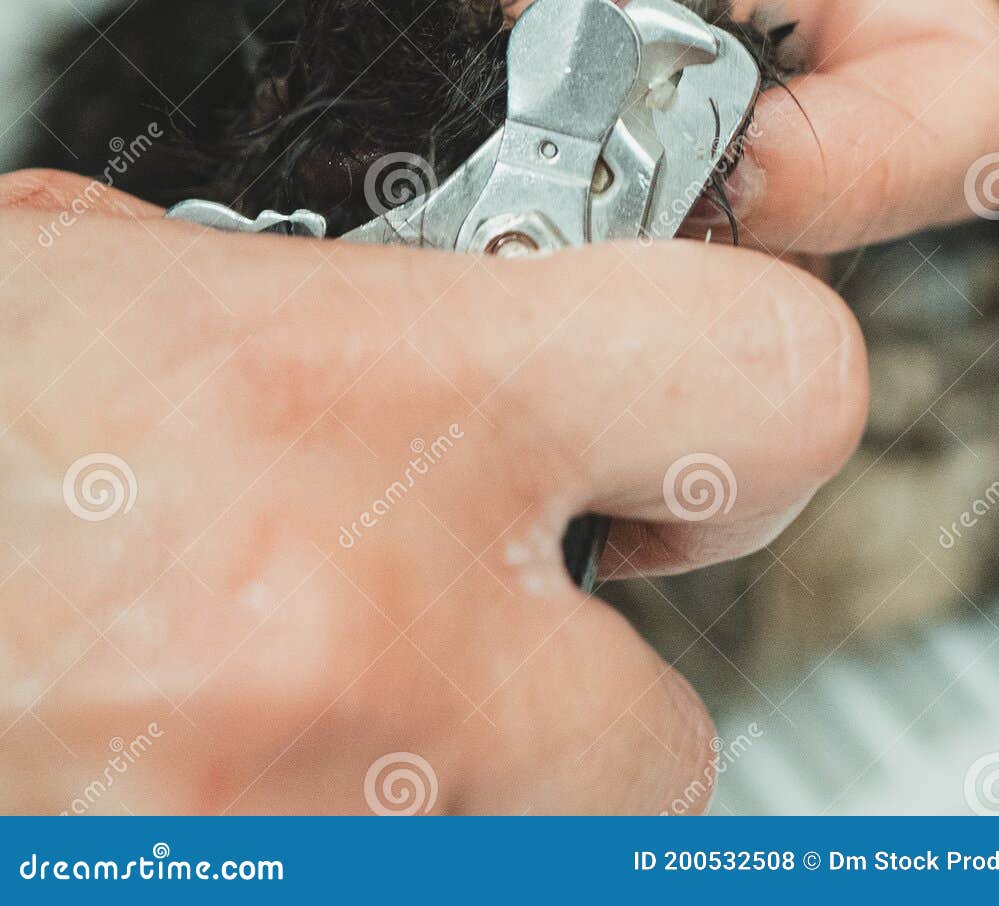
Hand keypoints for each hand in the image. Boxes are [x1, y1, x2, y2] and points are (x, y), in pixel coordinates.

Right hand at [1, 170, 863, 814]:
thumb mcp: (102, 276)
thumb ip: (332, 300)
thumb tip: (476, 322)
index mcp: (357, 397)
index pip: (772, 382)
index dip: (750, 401)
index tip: (689, 425)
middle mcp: (364, 638)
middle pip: (673, 731)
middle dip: (573, 681)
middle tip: (448, 605)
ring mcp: (318, 831)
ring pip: (546, 856)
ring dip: (457, 781)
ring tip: (291, 696)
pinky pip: (430, 874)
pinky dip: (363, 826)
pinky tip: (225, 766)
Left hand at [257, 0, 998, 257]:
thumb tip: (586, 76)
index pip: (961, 102)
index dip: (880, 168)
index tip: (728, 158)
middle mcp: (745, 20)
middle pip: (803, 218)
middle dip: (690, 240)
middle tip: (551, 200)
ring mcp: (618, 68)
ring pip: (648, 234)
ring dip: (556, 235)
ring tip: (457, 192)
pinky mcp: (500, 86)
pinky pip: (504, 189)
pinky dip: (456, 206)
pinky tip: (387, 173)